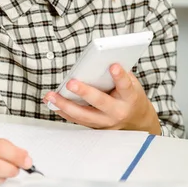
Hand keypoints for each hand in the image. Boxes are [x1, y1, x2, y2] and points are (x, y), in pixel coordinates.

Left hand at [44, 64, 160, 134]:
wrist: (136, 121)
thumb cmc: (130, 96)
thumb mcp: (131, 83)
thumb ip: (117, 74)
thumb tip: (98, 59)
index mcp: (130, 98)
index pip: (125, 86)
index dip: (120, 76)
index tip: (113, 66)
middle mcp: (118, 112)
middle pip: (100, 102)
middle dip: (85, 92)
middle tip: (71, 83)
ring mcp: (106, 122)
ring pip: (84, 115)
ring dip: (65, 105)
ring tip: (51, 95)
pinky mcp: (95, 127)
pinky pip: (77, 120)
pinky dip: (63, 111)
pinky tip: (52, 103)